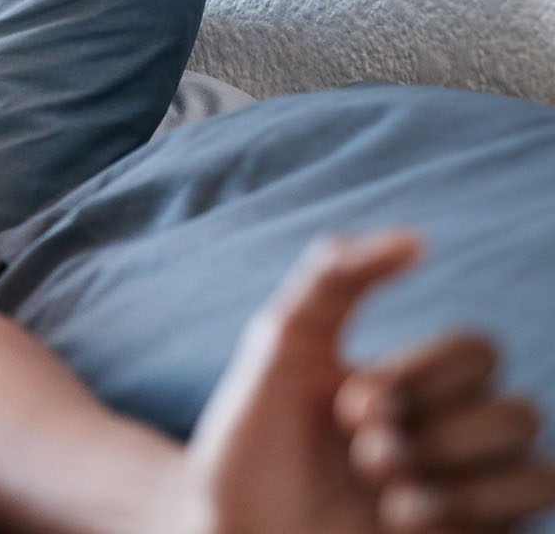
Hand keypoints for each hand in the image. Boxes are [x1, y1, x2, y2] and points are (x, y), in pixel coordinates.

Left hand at [176, 230, 554, 532]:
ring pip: (538, 477)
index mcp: (418, 386)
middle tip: (363, 448)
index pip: (479, 352)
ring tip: (383, 491)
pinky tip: (397, 520)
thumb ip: (335, 277)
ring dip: (453, 477)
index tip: (347, 402)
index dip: (420, 373)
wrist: (222, 521)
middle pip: (519, 414)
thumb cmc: (252, 437)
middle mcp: (452, 439)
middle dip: (434, 429)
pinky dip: (461, 516)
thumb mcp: (281, 343)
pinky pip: (522, 530)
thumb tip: (416, 241)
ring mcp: (465, 500)